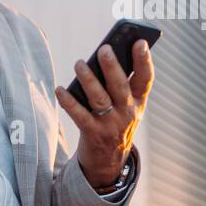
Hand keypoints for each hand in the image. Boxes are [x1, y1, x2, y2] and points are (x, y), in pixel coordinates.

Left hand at [54, 40, 154, 186]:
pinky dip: (68, 101)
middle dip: (112, 66)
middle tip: (104, 49)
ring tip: (79, 63)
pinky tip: (60, 89)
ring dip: (88, 79)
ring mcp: (111, 124)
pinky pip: (79, 115)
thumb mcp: (125, 107)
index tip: (140, 42)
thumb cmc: (115, 124)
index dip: (144, 60)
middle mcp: (127, 113)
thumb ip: (119, 86)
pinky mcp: (93, 133)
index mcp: (139, 102)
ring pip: (99, 98)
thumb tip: (102, 59)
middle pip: (120, 86)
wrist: (109, 162)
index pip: (146, 79)